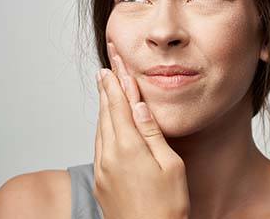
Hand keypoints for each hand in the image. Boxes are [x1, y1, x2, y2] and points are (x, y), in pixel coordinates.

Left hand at [93, 42, 190, 218]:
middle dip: (106, 87)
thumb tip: (140, 107)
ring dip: (103, 104)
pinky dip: (102, 124)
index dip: (116, 82)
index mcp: (129, 148)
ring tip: (104, 87)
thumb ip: (153, 134)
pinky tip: (106, 120)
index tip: (112, 64)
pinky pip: (99, 142)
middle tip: (105, 68)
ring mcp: (102, 167)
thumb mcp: (170, 166)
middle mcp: (109, 154)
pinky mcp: (100, 178)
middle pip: (107, 112)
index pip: (120, 105)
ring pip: (100, 126)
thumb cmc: (167, 206)